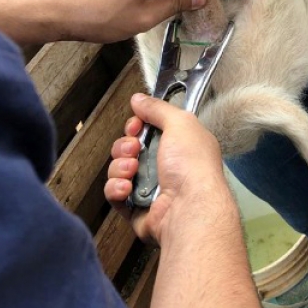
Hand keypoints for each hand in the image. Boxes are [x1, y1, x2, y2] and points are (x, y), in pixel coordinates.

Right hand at [105, 93, 225, 245]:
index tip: (136, 126)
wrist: (188, 208)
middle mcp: (166, 166)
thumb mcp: (180, 123)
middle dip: (125, 146)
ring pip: (119, 170)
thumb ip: (158, 109)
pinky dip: (116, 189)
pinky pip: (114, 194)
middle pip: (129, 148)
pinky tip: (127, 189)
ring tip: (133, 170)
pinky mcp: (136, 208)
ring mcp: (150, 188)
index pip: (148, 129)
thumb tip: (140, 99)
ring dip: (120, 167)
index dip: (137, 125)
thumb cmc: (193, 168)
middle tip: (134, 148)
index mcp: (180, 145)